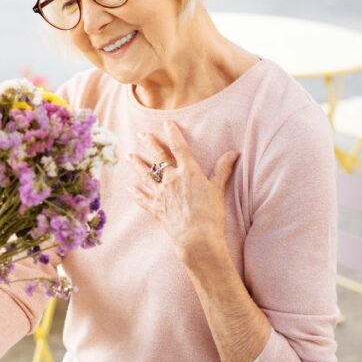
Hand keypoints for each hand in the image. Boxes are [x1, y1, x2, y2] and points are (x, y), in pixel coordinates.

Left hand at [127, 121, 238, 260]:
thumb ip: (223, 170)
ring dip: (136, 165)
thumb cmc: (211, 214)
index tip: (166, 123)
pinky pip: (143, 198)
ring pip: (145, 175)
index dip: (173, 133)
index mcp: (188, 172)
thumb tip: (233, 153)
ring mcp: (161, 194)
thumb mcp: (219, 190)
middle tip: (140, 134)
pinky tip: (129, 188)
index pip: (179, 147)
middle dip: (149, 144)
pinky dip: (136, 193)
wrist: (197, 238)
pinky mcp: (156, 209)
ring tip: (128, 156)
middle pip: (158, 157)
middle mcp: (171, 179)